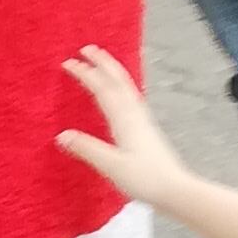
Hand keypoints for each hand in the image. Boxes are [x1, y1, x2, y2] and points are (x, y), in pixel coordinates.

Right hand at [54, 45, 191, 207]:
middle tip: (87, 47)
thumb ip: (87, 148)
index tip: (68, 62)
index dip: (85, 74)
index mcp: (124, 119)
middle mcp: (135, 114)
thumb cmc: (145, 179)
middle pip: (118, 81)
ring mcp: (143, 120)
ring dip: (113, 71)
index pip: (102, 89)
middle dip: (103, 62)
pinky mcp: (147, 129)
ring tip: (102, 62)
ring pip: (127, 87)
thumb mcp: (111, 166)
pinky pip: (131, 97)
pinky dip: (122, 86)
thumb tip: (61, 135)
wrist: (176, 190)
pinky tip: (121, 93)